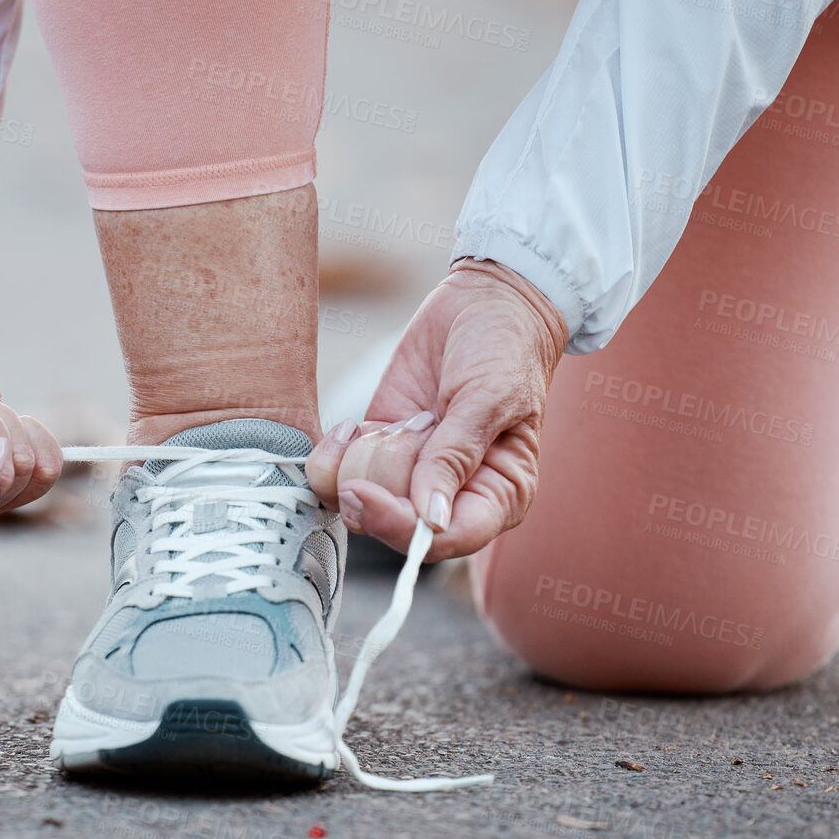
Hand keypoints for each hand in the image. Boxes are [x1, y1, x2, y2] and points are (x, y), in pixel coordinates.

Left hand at [307, 258, 569, 560]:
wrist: (485, 301)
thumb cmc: (506, 350)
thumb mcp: (489, 398)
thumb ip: (456, 456)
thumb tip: (431, 518)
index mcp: (497, 496)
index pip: (447, 537)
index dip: (403, 529)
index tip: (367, 495)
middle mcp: (451, 495)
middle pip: (396, 527)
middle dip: (372, 494)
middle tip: (373, 452)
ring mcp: (410, 472)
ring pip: (360, 504)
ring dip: (353, 468)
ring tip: (375, 427)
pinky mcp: (379, 447)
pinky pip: (339, 474)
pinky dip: (332, 455)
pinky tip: (351, 426)